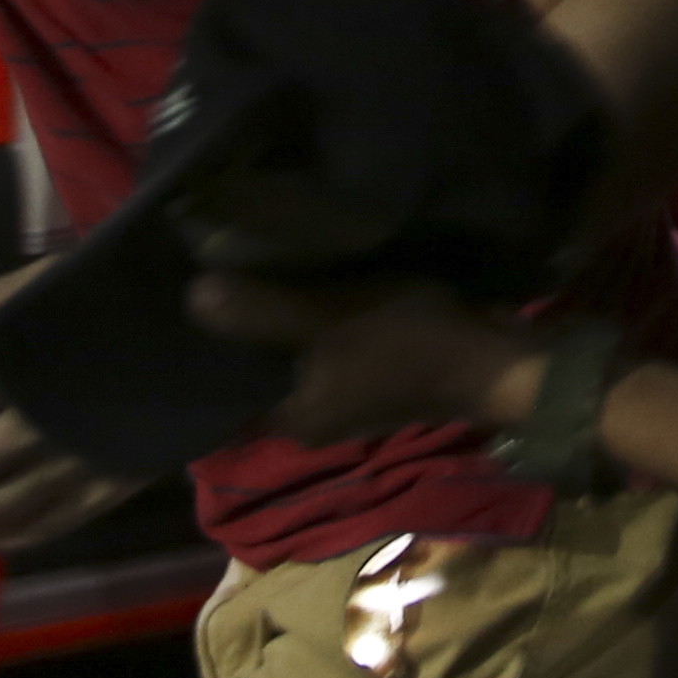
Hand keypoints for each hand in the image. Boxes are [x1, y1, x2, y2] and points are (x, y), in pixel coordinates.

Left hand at [190, 271, 540, 446]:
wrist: (497, 357)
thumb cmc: (409, 345)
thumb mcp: (328, 317)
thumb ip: (259, 311)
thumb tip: (191, 297)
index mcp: (292, 419)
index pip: (226, 389)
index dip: (205, 346)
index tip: (180, 299)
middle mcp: (310, 415)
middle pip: (257, 364)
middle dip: (240, 321)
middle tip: (207, 263)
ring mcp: (341, 393)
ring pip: (289, 347)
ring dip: (276, 311)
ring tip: (241, 258)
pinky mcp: (367, 368)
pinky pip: (320, 337)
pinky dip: (309, 311)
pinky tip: (295, 269)